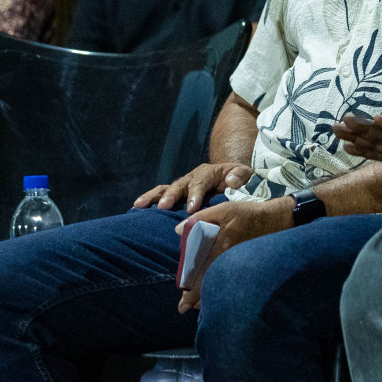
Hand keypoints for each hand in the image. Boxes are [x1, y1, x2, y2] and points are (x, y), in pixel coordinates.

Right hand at [133, 162, 252, 213]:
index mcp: (208, 172)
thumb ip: (241, 176)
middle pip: (179, 185)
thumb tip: (232, 181)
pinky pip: (160, 194)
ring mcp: (182, 185)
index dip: (195, 195)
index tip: (191, 209)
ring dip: (153, 197)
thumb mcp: (245, 174)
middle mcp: (192, 177)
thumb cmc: (238, 179)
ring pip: (165, 189)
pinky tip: (136, 208)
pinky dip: (148, 199)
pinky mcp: (176, 193)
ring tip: (140, 205)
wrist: (232, 178)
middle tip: (164, 207)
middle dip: (171, 196)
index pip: (200, 182)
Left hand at [174, 197, 291, 312]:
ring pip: (222, 287)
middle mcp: (230, 260)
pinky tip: (218, 292)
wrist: (278, 219)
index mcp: (221, 247)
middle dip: (198, 299)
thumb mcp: (225, 209)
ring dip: (209, 297)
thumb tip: (178, 230)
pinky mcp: (249, 267)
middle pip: (211, 286)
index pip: (202, 274)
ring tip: (198, 304)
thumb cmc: (250, 213)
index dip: (192, 293)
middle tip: (186, 307)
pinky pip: (233, 283)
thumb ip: (201, 217)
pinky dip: (223, 289)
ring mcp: (240, 265)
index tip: (182, 306)